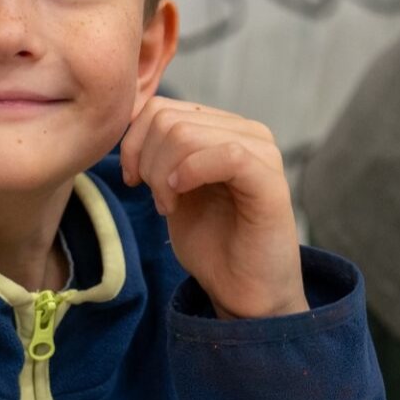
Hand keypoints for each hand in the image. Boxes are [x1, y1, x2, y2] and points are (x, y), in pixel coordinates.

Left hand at [120, 98, 306, 319]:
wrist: (244, 292)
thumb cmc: (211, 244)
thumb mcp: (172, 190)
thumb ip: (158, 152)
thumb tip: (129, 122)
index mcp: (222, 129)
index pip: (160, 108)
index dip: (133, 143)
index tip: (132, 181)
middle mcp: (245, 132)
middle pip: (167, 119)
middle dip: (146, 163)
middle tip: (157, 201)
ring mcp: (261, 152)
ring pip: (186, 134)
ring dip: (162, 176)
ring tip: (169, 207)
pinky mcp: (270, 180)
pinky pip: (226, 155)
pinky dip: (190, 174)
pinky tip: (179, 200)